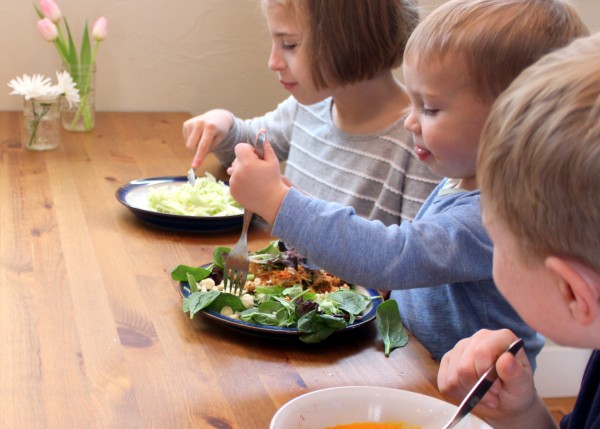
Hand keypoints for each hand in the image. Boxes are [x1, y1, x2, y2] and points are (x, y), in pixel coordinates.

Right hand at [182, 109, 233, 167]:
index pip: (203, 146)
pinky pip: (186, 139)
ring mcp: (191, 122)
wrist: (217, 117)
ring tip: (203, 139)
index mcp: (210, 127)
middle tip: (206, 148)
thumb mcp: (219, 140)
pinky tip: (199, 135)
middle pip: (192, 146)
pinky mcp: (186, 124)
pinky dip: (192, 141)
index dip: (199, 157)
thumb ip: (208, 149)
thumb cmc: (220, 131)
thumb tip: (197, 160)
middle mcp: (199, 123)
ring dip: (195, 146)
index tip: (194, 167)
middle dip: (197, 152)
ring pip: (188, 144)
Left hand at [227, 138, 289, 223]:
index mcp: (247, 162)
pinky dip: (240, 182)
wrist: (273, 202)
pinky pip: (233, 180)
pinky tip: (251, 186)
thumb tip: (261, 131)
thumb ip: (265, 146)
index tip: (257, 158)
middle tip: (257, 171)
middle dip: (245, 161)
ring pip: (234, 170)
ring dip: (242, 172)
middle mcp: (237, 172)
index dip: (249, 150)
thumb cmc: (274, 180)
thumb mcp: (272, 161)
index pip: (240, 147)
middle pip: (236, 159)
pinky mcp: (232, 191)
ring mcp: (233, 182)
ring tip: (255, 180)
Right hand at [438, 329, 555, 427]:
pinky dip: (457, 394)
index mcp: (500, 338)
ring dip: (468, 393)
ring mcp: (461, 348)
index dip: (486, 375)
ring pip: (453, 376)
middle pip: (463, 367)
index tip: (497, 389)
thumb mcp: (522, 386)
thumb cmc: (517, 391)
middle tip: (492, 397)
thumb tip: (507, 360)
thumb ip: (516, 373)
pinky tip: (470, 393)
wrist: (507, 401)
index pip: (480, 352)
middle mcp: (479, 338)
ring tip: (483, 396)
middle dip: (477, 389)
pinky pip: (444, 382)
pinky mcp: (448, 360)